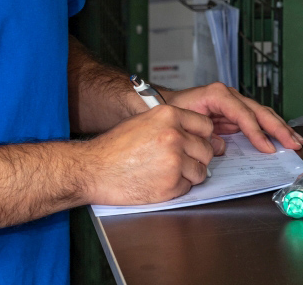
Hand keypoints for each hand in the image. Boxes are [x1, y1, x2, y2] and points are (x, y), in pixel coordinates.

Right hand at [82, 104, 216, 205]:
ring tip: (166, 171)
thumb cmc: (115, 146)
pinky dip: (177, 187)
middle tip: (181, 160)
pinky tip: (158, 181)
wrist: (95, 168)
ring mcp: (174, 161)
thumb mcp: (143, 121)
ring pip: (200, 171)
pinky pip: (187, 187)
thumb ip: (169, 124)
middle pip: (206, 149)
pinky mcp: (170, 185)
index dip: (201, 136)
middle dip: (196, 157)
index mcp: (167, 115)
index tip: (196, 142)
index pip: (205, 125)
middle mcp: (174, 135)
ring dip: (188, 174)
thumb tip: (191, 132)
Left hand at [161, 82, 302, 153]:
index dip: (256, 132)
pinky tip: (282, 137)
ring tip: (295, 140)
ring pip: (262, 114)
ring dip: (280, 128)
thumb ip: (204, 133)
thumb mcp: (187, 120)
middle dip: (277, 128)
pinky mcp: (235, 112)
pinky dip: (271, 129)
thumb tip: (222, 147)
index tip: (268, 148)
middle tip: (292, 143)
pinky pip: (257, 119)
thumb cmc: (174, 110)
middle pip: (258, 111)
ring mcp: (234, 103)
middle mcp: (229, 95)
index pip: (243, 113)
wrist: (165, 105)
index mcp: (217, 94)